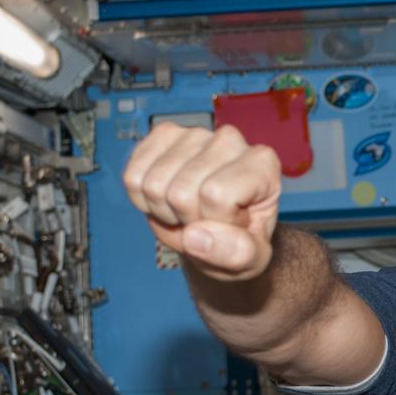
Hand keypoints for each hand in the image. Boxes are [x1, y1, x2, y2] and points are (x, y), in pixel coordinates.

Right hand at [122, 122, 281, 280]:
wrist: (218, 234)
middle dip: (188, 220)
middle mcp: (230, 140)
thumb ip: (237, 253)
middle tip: (207, 222)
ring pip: (153, 185)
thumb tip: (195, 236)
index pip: (217, 195)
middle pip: (181, 192)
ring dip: (165, 212)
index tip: (229, 225)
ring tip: (189, 213)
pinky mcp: (163, 136)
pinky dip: (143, 200)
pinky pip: (132, 176)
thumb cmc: (240, 241)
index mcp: (263, 164)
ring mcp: (194, 134)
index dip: (214, 222)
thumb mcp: (251, 260)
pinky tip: (168, 201)